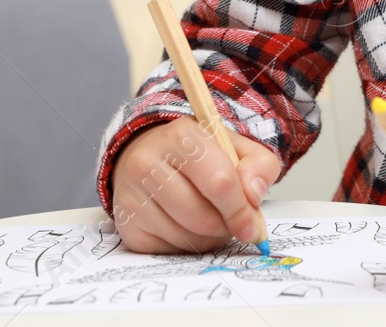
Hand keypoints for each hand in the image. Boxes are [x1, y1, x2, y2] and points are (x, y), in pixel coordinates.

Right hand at [110, 117, 281, 253]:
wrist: (149, 155)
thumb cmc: (199, 155)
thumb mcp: (237, 148)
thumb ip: (259, 166)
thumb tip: (254, 196)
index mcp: (181, 136)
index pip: (219, 182)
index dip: (241, 210)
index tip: (253, 226)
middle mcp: (147, 163)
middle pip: (202, 216)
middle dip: (225, 226)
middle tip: (231, 221)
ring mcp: (131, 195)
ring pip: (186, 237)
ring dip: (208, 237)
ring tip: (209, 217)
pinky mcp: (126, 224)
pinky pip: (168, 249)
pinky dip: (187, 245)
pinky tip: (187, 225)